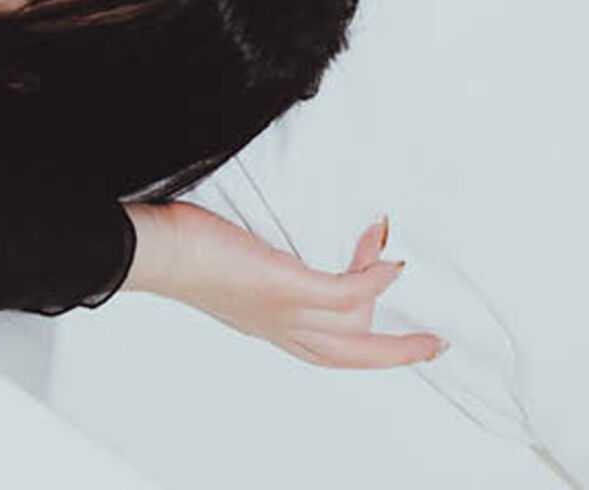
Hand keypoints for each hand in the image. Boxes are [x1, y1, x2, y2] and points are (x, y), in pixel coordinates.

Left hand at [123, 202, 445, 370]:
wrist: (156, 252)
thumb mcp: (233, 263)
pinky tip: (387, 259)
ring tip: (406, 267)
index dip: (359, 342)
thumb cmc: (182, 246)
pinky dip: (371, 279)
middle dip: (396, 353)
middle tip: (432, 344)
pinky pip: (344, 292)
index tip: (381, 324)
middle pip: (351, 355)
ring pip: (355, 330)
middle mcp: (282, 328)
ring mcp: (287, 311)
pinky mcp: (286, 286)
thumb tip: (282, 232)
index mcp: (270, 326)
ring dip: (388, 302)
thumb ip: (263, 262)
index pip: (324, 347)